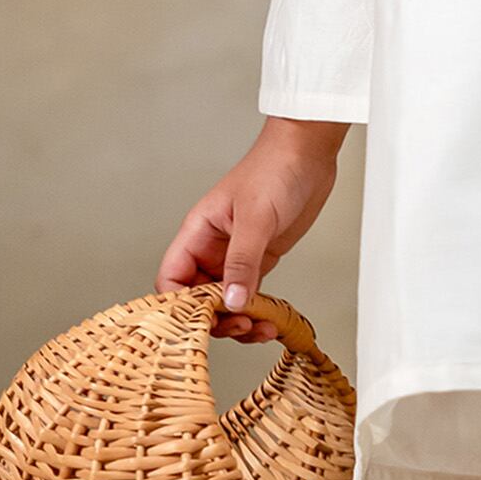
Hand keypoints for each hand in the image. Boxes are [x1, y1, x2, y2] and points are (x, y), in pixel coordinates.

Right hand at [156, 117, 350, 341]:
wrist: (308, 153)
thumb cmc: (275, 168)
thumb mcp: (256, 216)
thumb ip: (242, 262)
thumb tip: (231, 303)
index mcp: (198, 232)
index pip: (172, 280)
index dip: (179, 306)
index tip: (201, 323)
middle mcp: (212, 247)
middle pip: (197, 298)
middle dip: (215, 320)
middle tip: (240, 326)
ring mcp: (236, 255)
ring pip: (225, 301)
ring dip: (239, 321)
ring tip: (260, 327)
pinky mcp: (261, 258)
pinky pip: (249, 294)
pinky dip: (256, 311)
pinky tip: (269, 320)